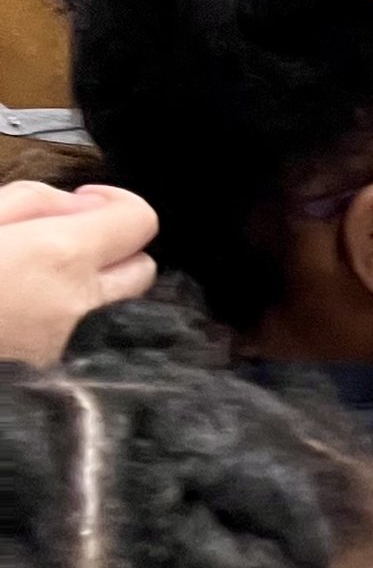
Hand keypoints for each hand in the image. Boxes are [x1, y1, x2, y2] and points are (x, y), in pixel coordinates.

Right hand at [0, 182, 156, 358]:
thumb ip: (39, 199)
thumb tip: (80, 207)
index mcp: (60, 255)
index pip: (141, 220)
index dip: (116, 203)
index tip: (86, 203)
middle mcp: (80, 303)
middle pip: (143, 268)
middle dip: (116, 248)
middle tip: (68, 240)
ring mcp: (72, 343)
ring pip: (121, 306)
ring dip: (99, 286)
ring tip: (48, 278)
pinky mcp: (58, 368)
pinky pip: (91, 335)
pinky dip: (77, 318)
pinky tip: (34, 309)